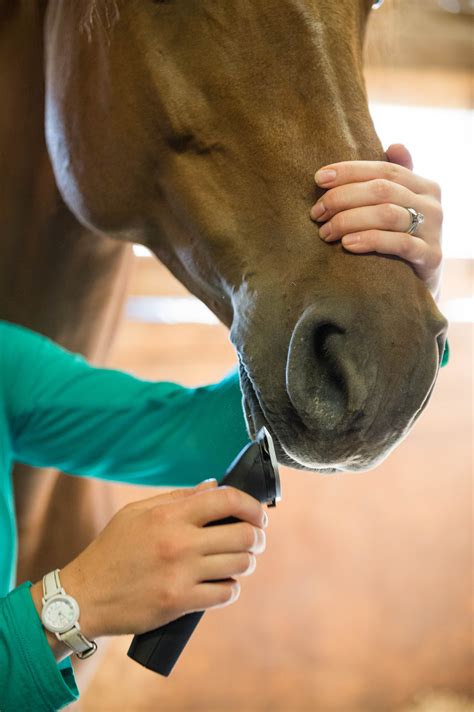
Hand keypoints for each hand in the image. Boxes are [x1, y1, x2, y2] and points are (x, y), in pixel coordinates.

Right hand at [36, 480, 266, 639]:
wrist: (85, 596)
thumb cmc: (112, 550)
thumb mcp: (138, 512)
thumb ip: (179, 498)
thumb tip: (214, 485)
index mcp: (169, 515)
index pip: (226, 499)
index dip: (251, 504)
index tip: (259, 514)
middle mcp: (179, 542)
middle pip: (244, 534)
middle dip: (257, 536)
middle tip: (254, 540)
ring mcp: (181, 574)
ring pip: (240, 564)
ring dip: (245, 562)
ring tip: (236, 561)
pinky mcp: (179, 602)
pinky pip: (226, 593)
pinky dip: (230, 588)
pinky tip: (222, 584)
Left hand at [310, 144, 442, 299]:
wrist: (419, 286)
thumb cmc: (401, 242)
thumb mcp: (400, 209)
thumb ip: (395, 180)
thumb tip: (394, 145)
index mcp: (424, 186)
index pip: (383, 169)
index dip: (349, 171)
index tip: (318, 179)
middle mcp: (432, 204)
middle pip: (381, 190)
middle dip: (342, 199)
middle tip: (316, 213)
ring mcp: (434, 231)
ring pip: (386, 214)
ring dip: (348, 220)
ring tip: (325, 232)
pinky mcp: (430, 257)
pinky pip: (398, 243)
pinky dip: (369, 240)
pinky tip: (346, 244)